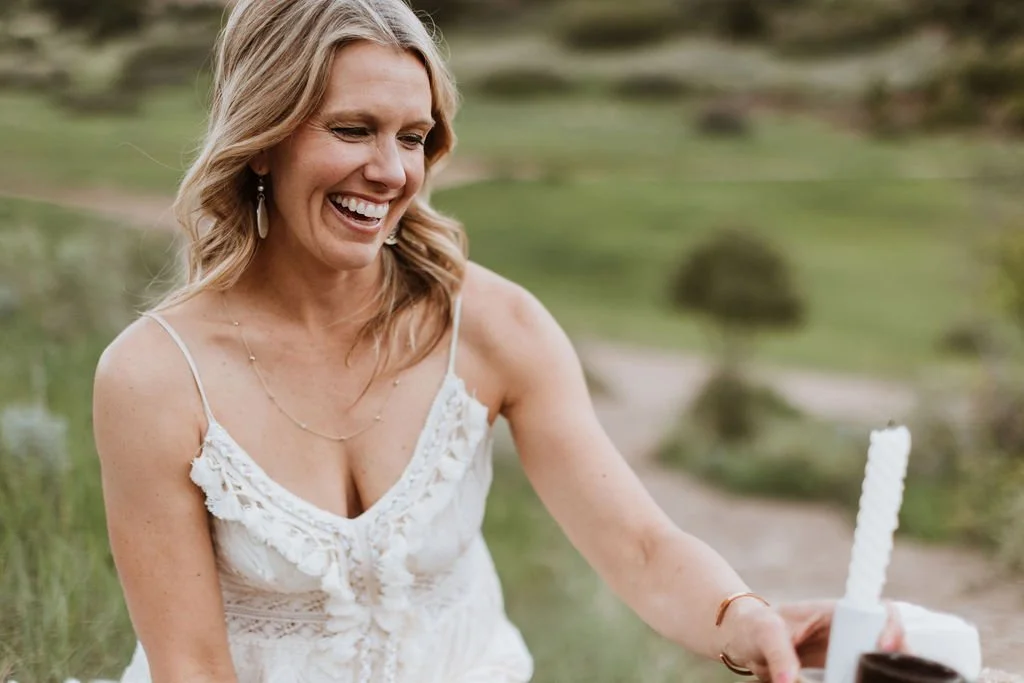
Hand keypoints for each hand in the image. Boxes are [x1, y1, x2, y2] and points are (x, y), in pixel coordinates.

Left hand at [720, 599, 906, 682]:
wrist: (746, 640)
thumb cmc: (755, 626)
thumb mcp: (765, 634)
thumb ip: (779, 654)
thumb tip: (791, 682)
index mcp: (838, 613)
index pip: (880, 612)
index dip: (891, 627)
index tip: (884, 647)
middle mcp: (850, 633)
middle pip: (891, 644)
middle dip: (897, 661)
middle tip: (889, 677)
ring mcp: (848, 654)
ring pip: (881, 664)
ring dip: (882, 674)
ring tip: (874, 681)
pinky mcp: (841, 673)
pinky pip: (861, 677)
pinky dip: (866, 679)